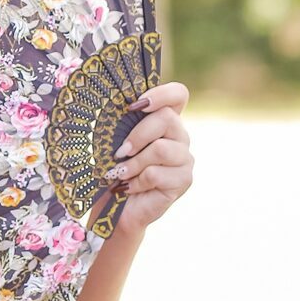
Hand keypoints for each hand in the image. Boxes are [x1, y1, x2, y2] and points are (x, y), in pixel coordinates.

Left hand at [107, 81, 193, 229]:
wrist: (116, 207)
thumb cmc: (114, 168)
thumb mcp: (115, 141)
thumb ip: (122, 122)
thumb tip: (120, 107)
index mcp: (164, 120)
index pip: (178, 94)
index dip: (161, 93)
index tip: (135, 105)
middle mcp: (180, 136)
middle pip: (167, 117)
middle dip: (137, 134)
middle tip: (119, 152)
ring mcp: (185, 158)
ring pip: (161, 149)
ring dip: (134, 163)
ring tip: (120, 173)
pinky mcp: (183, 180)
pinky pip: (156, 173)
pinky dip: (136, 181)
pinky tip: (129, 187)